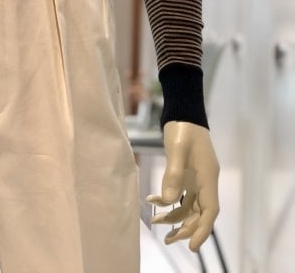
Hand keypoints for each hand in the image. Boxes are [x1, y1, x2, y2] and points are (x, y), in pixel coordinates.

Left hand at [146, 121, 219, 250]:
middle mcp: (204, 181)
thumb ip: (172, 175)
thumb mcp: (176, 150)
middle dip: (185, 228)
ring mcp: (196, 178)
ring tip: (155, 222)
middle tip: (168, 240)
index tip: (192, 247)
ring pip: (189, 205)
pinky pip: (180, 193)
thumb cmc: (182, 130)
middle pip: (199, 213)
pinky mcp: (186, 173)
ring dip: (174, 216)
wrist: (182, 113)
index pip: (209, 211)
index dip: (201, 230)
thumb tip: (168, 201)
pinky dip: (168, 200)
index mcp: (207, 178)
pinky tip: (152, 200)